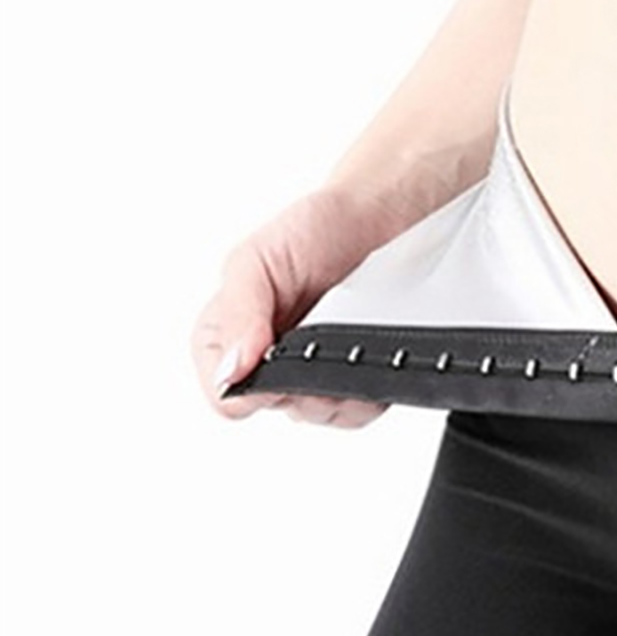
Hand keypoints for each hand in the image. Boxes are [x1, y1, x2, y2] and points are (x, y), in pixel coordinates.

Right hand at [192, 184, 409, 428]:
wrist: (375, 221)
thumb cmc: (312, 230)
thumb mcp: (255, 261)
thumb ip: (237, 316)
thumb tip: (228, 370)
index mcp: (226, 332)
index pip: (222, 391)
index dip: (249, 390)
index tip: (276, 364)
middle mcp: (264, 358)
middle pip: (275, 408)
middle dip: (302, 390)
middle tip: (323, 352)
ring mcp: (307, 371)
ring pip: (316, 414)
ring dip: (338, 394)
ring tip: (349, 350)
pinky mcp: (348, 380)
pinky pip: (353, 412)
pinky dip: (366, 396)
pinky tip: (369, 366)